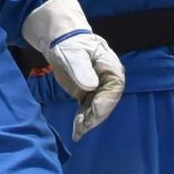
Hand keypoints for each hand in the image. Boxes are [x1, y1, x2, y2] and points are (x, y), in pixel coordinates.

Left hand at [23, 0, 127, 136]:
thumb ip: (81, 68)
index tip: (92, 113)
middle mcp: (109, 80)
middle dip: (95, 117)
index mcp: (110, 67)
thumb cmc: (68, 43)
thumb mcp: (73, 53)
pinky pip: (88, 110)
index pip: (113, 89)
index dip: (104, 103)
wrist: (60, 41)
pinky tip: (77, 131)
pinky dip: (83, 120)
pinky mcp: (89, 94)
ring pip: (98, 109)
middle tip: (82, 128)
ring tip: (78, 132)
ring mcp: (99, 88)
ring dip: (88, 122)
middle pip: (107, 103)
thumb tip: (91, 86)